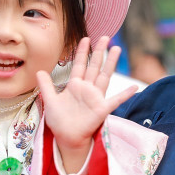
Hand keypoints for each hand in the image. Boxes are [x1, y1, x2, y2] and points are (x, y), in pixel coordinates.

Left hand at [36, 36, 136, 173]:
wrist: (66, 138)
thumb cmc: (60, 121)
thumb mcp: (50, 101)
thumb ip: (46, 85)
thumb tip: (39, 71)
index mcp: (75, 86)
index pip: (80, 65)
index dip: (83, 52)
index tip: (86, 38)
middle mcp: (87, 89)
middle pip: (94, 66)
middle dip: (99, 51)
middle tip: (105, 37)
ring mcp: (96, 98)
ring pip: (104, 76)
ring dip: (111, 63)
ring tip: (116, 49)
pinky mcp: (102, 109)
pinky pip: (115, 100)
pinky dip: (125, 94)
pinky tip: (135, 87)